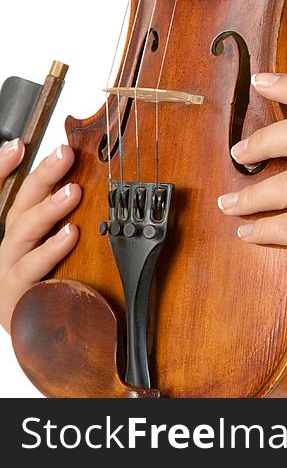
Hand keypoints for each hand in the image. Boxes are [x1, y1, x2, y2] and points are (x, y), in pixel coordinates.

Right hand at [0, 139, 80, 332]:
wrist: (35, 339)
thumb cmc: (46, 286)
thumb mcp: (51, 249)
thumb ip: (58, 220)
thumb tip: (80, 183)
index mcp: (15, 233)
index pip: (5, 194)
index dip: (2, 168)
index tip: (18, 144)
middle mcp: (7, 247)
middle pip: (19, 205)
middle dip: (40, 177)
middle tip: (64, 154)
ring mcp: (9, 270)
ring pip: (23, 233)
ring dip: (48, 209)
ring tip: (72, 192)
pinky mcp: (18, 295)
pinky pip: (33, 270)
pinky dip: (52, 250)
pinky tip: (70, 234)